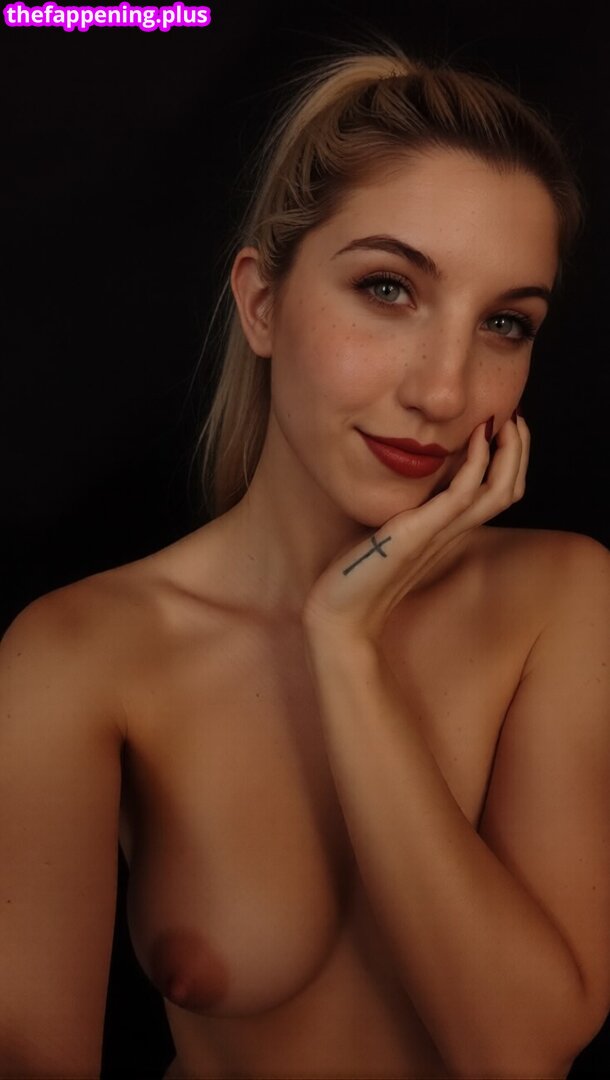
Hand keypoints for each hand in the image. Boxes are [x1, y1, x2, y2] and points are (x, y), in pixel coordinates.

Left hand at [302, 414, 528, 640]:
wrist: (340, 613)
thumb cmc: (359, 571)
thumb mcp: (389, 528)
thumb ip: (406, 507)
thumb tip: (404, 477)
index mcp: (449, 530)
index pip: (500, 492)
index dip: (511, 459)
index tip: (504, 425)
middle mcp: (452, 532)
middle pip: (510, 489)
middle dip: (520, 450)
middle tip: (516, 415)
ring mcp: (440, 533)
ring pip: (499, 490)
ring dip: (509, 451)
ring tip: (506, 419)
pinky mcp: (419, 532)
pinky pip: (463, 495)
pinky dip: (476, 463)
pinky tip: (474, 437)